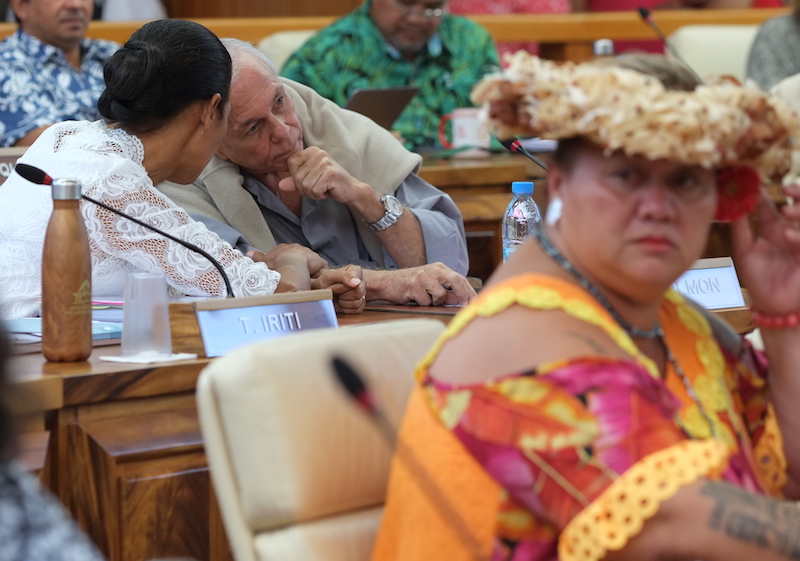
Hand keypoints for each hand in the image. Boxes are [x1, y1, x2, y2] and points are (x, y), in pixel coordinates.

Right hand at [249, 244, 327, 276]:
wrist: (290, 265)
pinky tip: (315, 278)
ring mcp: (308, 254)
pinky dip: (318, 271)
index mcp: (284, 248)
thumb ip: (256, 257)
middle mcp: (297, 248)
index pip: (286, 253)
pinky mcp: (318, 261)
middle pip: (298, 255)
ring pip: (309, 260)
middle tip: (296, 273)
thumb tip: (247, 253)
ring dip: (308, 267)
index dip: (286, 260)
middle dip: (298, 263)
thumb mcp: (264, 261)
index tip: (285, 267)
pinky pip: (320, 266)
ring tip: (305, 277)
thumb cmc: (276, 264)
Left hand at [277, 147, 369, 204]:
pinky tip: (328, 190)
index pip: (290, 163)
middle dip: (305, 188)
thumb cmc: (329, 184)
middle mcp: (318, 153)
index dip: (296, 176)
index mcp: (311, 151)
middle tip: (319, 187)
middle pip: (297, 177)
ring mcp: (324, 162)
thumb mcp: (309, 180)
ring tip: (324, 189)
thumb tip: (280, 185)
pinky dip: (320, 195)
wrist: (351, 189)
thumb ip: (294, 181)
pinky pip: (314, 190)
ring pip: (305, 185)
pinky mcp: (330, 173)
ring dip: (313, 193)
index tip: (310, 180)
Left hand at [312, 265, 365, 313]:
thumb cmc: (324, 282)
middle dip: (343, 295)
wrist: (320, 292)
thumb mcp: (329, 276)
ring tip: (338, 297)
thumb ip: (343, 276)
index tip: (333, 287)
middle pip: (358, 293)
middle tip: (334, 292)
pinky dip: (347, 309)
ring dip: (344, 303)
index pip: (356, 283)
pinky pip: (358, 309)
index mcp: (356, 271)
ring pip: (358, 302)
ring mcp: (363, 293)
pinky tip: (341, 303)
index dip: (342, 288)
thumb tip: (357, 282)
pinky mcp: (360, 304)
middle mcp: (361, 281)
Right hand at [365, 263, 476, 305]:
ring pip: (441, 294)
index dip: (469, 291)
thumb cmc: (409, 286)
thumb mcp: (429, 287)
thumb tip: (460, 301)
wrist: (386, 283)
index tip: (475, 302)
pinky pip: (426, 301)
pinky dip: (422, 304)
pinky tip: (413, 298)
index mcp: (439, 268)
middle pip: (456, 280)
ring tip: (424, 299)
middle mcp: (433, 269)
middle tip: (467, 306)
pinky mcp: (414, 284)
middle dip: (464, 295)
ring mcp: (423, 275)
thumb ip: (446, 293)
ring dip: (435, 302)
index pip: (460, 278)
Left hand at [731, 185, 799, 315]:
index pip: (768, 206)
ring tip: (786, 211)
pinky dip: (797, 237)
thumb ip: (740, 229)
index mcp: (771, 229)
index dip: (762, 194)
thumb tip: (729, 206)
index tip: (753, 182)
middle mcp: (788, 232)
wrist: (771, 306)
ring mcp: (799, 244)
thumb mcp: (744, 251)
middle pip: (797, 206)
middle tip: (786, 189)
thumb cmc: (758, 280)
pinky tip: (786, 235)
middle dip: (797, 194)